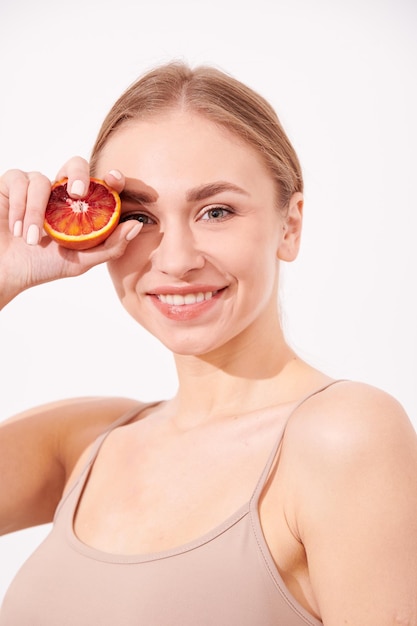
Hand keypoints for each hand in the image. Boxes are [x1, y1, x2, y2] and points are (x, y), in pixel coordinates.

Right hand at [0, 157, 141, 308]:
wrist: (7, 272)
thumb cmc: (42, 266)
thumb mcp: (81, 262)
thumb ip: (110, 246)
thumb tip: (136, 225)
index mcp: (80, 207)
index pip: (99, 185)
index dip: (111, 178)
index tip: (115, 181)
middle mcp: (59, 193)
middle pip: (75, 165)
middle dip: (78, 174)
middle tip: (77, 194)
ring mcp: (35, 187)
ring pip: (42, 180)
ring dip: (37, 212)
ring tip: (32, 240)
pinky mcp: (11, 185)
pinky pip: (19, 180)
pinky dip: (20, 206)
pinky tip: (18, 229)